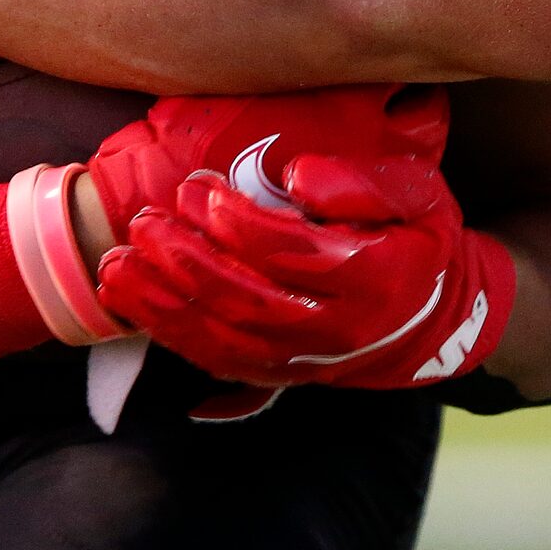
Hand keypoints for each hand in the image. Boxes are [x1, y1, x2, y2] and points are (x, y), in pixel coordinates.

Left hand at [98, 98, 513, 390]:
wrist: (432, 317)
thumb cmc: (419, 237)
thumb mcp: (417, 194)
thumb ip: (364, 182)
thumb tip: (298, 175)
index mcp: (375, 279)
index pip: (296, 255)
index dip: (241, 226)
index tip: (198, 190)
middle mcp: (338, 330)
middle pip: (250, 302)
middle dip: (188, 264)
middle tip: (145, 223)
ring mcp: (306, 360)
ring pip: (225, 341)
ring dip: (165, 306)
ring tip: (118, 266)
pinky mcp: (280, 374)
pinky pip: (219, 361)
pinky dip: (171, 335)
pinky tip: (133, 302)